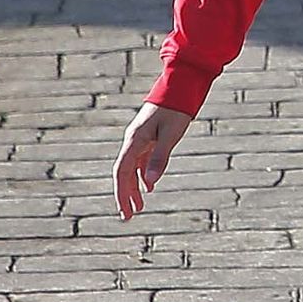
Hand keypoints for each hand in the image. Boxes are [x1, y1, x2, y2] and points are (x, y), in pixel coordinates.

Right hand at [113, 103, 191, 222]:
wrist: (181, 84)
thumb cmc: (177, 108)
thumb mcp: (171, 134)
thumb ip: (160, 157)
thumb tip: (150, 183)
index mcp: (135, 140)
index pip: (122, 172)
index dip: (122, 194)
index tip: (125, 212)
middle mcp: (133, 140)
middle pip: (124, 173)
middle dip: (125, 195)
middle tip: (129, 217)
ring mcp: (140, 138)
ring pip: (132, 168)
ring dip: (134, 187)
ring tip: (139, 206)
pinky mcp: (149, 136)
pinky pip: (141, 160)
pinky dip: (143, 175)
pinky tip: (149, 186)